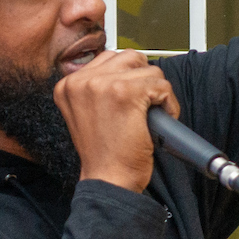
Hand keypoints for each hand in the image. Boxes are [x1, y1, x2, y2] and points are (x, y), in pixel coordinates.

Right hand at [54, 49, 177, 192]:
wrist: (108, 180)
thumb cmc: (104, 154)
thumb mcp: (87, 115)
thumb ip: (98, 89)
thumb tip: (126, 71)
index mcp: (68, 84)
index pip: (108, 59)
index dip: (127, 78)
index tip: (129, 101)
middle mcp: (81, 80)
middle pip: (129, 58)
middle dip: (143, 80)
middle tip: (143, 106)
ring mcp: (102, 84)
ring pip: (148, 70)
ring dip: (157, 92)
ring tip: (151, 115)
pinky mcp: (125, 93)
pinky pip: (161, 85)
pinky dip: (169, 104)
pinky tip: (160, 121)